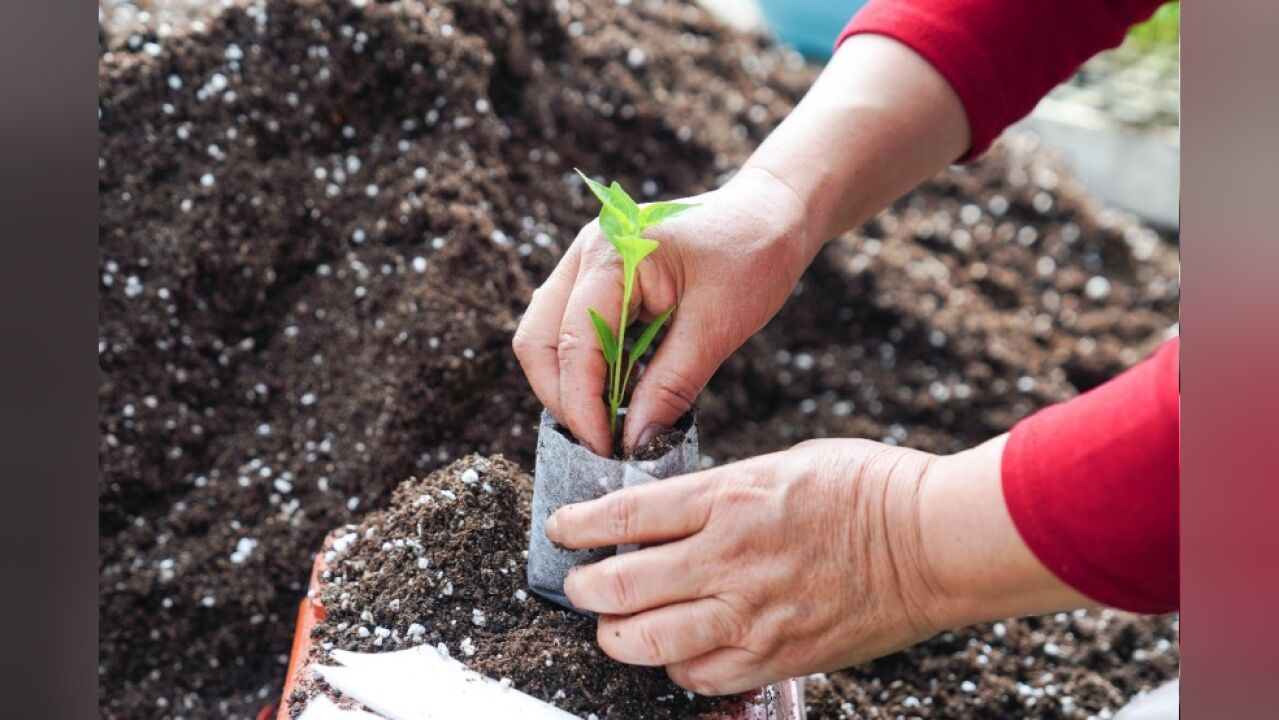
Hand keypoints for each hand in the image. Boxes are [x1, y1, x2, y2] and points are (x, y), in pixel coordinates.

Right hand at [512, 167, 820, 455]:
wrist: (771, 213)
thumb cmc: (753, 255)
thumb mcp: (718, 326)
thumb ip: (671, 385)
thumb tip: (635, 443)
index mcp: (613, 253)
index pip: (576, 342)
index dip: (583, 405)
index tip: (607, 449)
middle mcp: (586, 252)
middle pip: (540, 340)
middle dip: (564, 398)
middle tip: (602, 442)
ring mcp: (587, 263)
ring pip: (549, 337)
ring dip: (572, 385)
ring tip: (610, 424)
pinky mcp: (598, 278)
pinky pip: (573, 331)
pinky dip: (589, 368)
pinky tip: (619, 395)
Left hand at [544, 436, 1088, 694]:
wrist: (933, 542)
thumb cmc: (867, 488)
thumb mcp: (781, 465)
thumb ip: (720, 493)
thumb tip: (671, 515)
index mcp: (728, 497)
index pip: (625, 516)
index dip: (579, 526)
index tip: (560, 531)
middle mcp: (728, 558)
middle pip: (620, 586)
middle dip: (584, 589)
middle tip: (580, 587)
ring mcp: (750, 614)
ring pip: (647, 642)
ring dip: (617, 636)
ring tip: (614, 627)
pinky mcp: (776, 657)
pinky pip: (700, 676)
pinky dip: (676, 666)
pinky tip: (677, 651)